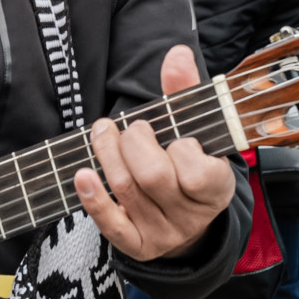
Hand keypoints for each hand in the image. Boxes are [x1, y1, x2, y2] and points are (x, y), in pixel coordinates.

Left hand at [75, 45, 235, 260]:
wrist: (186, 219)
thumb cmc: (188, 163)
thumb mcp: (196, 131)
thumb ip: (185, 92)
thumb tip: (176, 53)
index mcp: (216, 189)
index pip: (198, 172)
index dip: (181, 148)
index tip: (176, 136)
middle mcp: (191, 217)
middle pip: (153, 177)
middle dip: (134, 142)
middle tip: (130, 128)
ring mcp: (163, 234)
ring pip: (127, 191)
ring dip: (107, 154)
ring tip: (102, 132)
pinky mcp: (137, 245)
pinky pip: (111, 225)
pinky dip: (93, 197)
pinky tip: (82, 173)